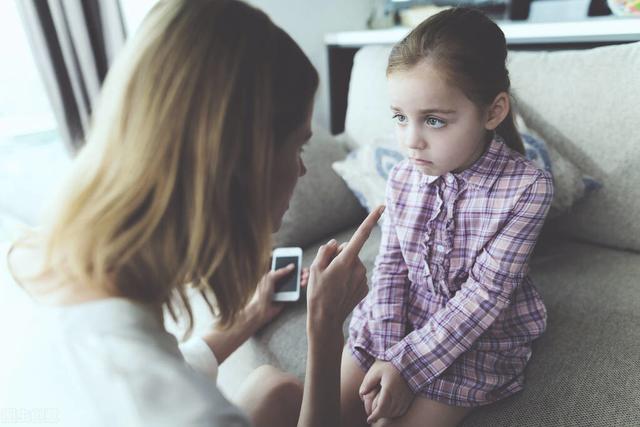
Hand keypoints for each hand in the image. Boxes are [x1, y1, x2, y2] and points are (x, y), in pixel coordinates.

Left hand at [247, 265, 309, 328]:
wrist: (261, 311)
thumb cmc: (261, 294)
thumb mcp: (270, 279)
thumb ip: (280, 272)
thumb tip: (291, 266)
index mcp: (272, 274)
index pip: (282, 266)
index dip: (289, 262)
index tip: (297, 260)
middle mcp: (278, 280)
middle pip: (290, 273)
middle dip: (298, 271)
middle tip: (305, 270)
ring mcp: (283, 288)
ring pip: (294, 281)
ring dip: (301, 278)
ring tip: (306, 277)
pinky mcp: (287, 296)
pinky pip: (295, 290)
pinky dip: (300, 286)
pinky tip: (303, 284)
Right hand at [306, 206, 384, 330]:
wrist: (326, 320)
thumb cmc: (317, 293)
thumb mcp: (314, 268)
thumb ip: (326, 251)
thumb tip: (336, 243)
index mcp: (345, 260)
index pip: (360, 234)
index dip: (371, 219)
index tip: (382, 206)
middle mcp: (358, 268)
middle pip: (349, 250)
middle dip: (339, 254)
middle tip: (326, 271)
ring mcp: (363, 279)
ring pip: (352, 263)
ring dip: (343, 267)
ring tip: (332, 283)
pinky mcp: (364, 288)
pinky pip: (355, 275)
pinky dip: (348, 278)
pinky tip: (339, 290)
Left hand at [359, 360, 413, 422]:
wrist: (407, 362)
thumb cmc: (389, 365)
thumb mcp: (376, 370)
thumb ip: (368, 382)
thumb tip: (362, 394)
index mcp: (389, 389)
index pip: (382, 408)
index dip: (375, 416)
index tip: (369, 420)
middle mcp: (399, 395)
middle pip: (388, 412)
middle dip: (380, 415)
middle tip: (372, 416)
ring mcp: (406, 397)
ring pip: (395, 412)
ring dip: (387, 415)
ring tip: (380, 412)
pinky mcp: (410, 397)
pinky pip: (402, 410)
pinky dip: (394, 412)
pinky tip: (389, 410)